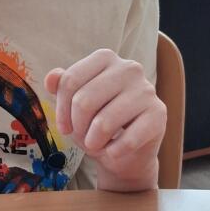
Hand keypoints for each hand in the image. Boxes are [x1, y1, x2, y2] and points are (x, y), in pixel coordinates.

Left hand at [45, 50, 165, 190]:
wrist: (125, 151)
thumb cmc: (96, 122)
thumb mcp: (73, 104)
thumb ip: (62, 87)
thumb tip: (51, 78)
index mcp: (105, 58)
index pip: (70, 81)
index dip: (61, 110)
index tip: (64, 127)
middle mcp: (129, 68)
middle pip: (84, 101)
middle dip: (77, 128)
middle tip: (82, 138)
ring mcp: (147, 89)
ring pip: (104, 122)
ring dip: (94, 142)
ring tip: (97, 144)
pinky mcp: (158, 113)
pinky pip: (127, 140)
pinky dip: (114, 152)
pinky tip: (114, 151)